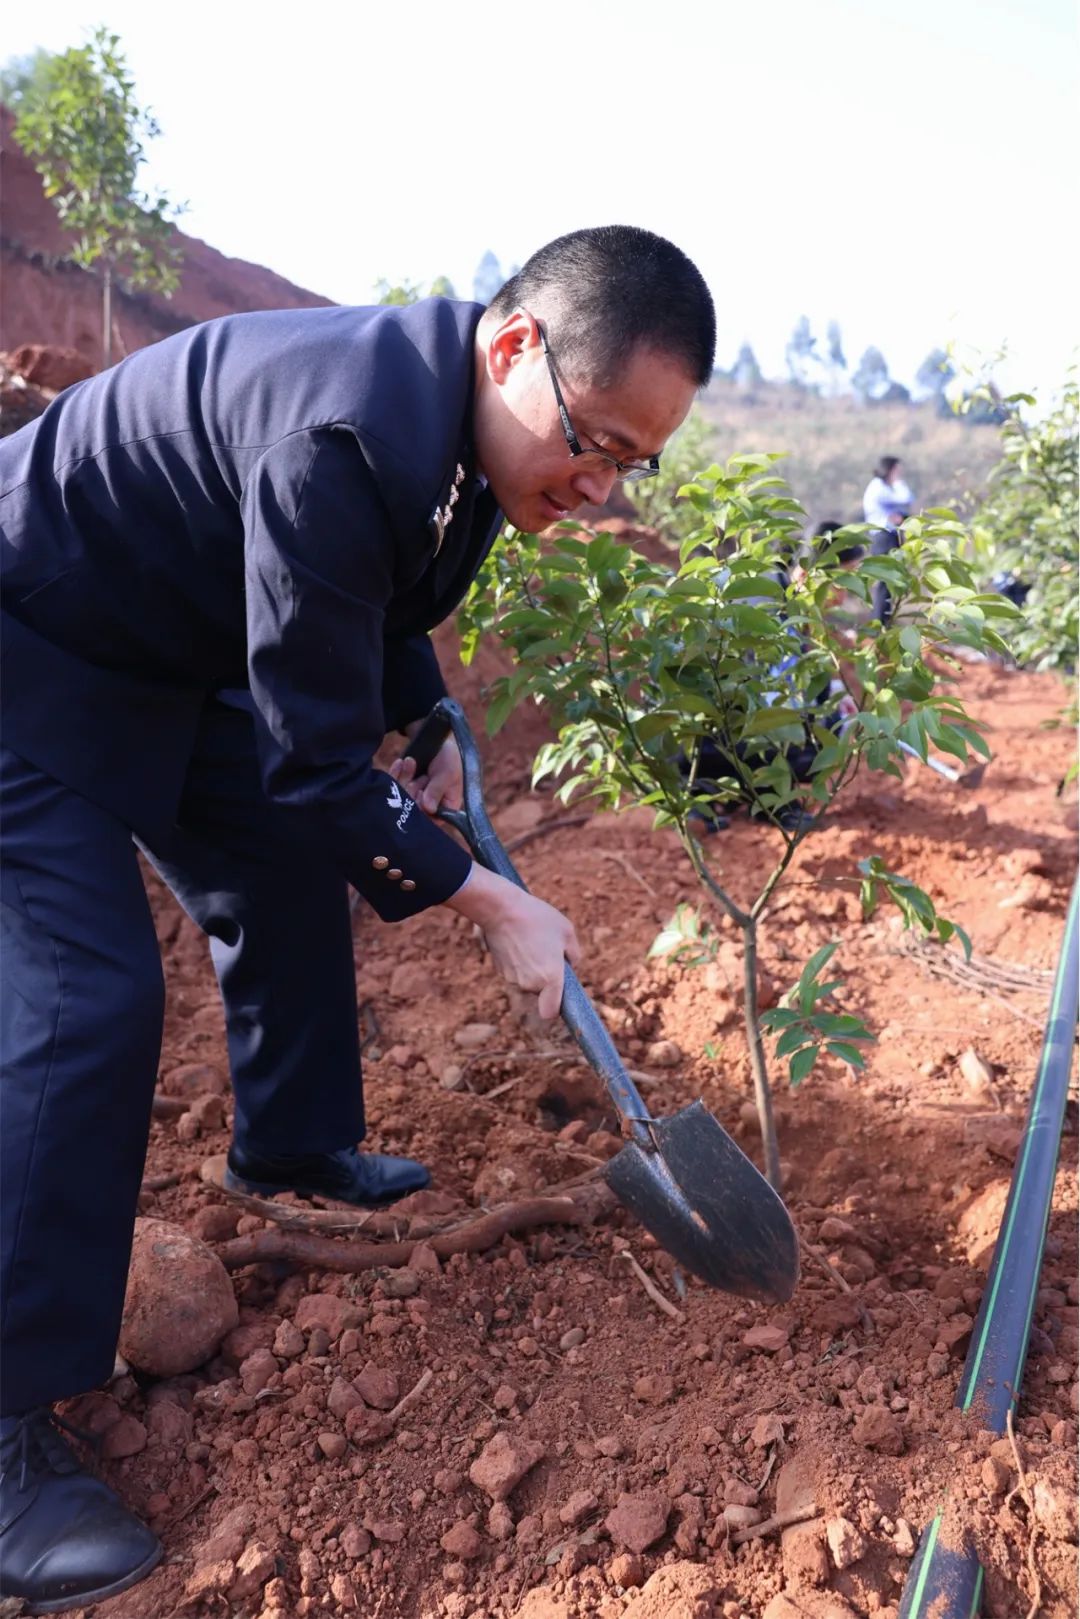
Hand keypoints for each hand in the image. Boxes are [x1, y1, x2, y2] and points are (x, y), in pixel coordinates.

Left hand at [389, 734, 462, 815]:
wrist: (436, 736)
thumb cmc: (449, 756)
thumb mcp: (447, 772)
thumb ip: (436, 791)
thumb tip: (429, 809)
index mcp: (447, 805)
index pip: (433, 820)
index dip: (423, 811)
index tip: (420, 796)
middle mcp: (431, 803)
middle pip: (414, 809)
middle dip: (413, 791)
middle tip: (419, 778)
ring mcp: (416, 794)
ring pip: (402, 797)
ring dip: (406, 778)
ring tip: (411, 762)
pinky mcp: (405, 785)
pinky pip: (394, 785)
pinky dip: (396, 773)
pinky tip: (400, 762)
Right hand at [445, 865, 581, 1018]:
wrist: (500, 909)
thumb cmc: (537, 917)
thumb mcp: (567, 931)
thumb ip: (573, 955)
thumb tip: (568, 965)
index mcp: (550, 978)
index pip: (550, 1012)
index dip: (555, 1007)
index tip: (560, 995)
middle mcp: (530, 984)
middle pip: (541, 991)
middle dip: (547, 977)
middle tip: (548, 950)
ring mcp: (512, 978)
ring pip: (528, 980)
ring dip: (532, 967)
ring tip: (531, 940)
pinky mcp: (500, 969)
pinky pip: (516, 971)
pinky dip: (519, 961)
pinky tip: (519, 940)